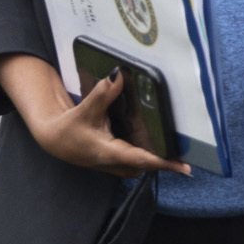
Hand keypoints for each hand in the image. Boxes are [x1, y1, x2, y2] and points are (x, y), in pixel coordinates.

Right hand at [0, 54, 191, 179]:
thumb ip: (102, 94)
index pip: (143, 160)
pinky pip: (141, 158)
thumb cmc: (69, 129)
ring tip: (174, 137)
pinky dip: (149, 149)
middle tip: (186, 142)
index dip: (165, 163)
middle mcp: (117, 164)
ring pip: (146, 162)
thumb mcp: (84, 110)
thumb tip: (118, 76)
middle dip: (166, 154)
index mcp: (109, 154)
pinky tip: (155, 134)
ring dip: (158, 152)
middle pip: (150, 163)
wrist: (57, 141)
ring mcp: (119, 165)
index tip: (185, 167)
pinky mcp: (120, 162)